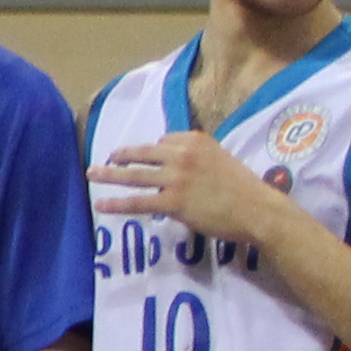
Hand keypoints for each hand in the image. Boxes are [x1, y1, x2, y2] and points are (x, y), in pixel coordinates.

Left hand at [95, 132, 297, 246]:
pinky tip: (102, 204)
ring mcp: (176, 178)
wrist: (257, 209)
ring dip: (109, 175)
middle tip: (106, 158)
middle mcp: (183, 155)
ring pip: (134, 176)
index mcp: (196, 141)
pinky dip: (117, 203)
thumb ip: (197, 157)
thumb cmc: (243, 188)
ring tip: (92, 174)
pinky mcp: (173, 201)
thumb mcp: (221, 159)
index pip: (164, 141)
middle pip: (142, 153)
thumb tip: (174, 165)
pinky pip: (138, 202)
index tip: (143, 156)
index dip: (153, 151)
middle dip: (121, 156)